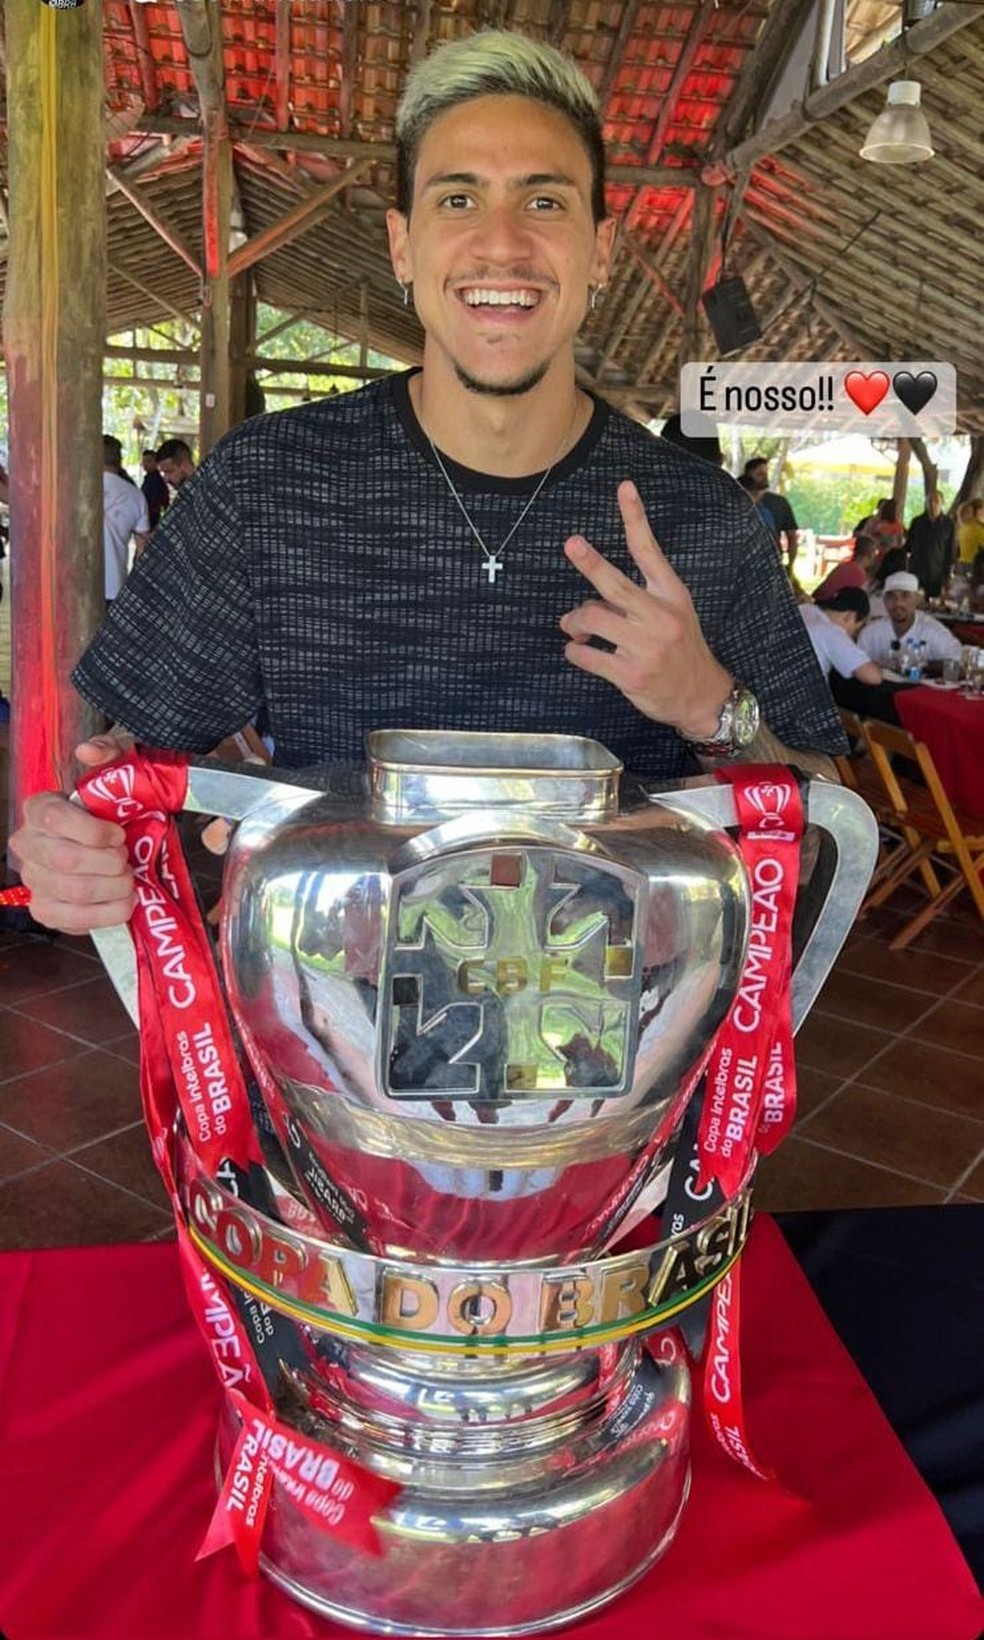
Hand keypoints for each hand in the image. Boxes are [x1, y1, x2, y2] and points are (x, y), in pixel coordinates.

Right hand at [8, 732, 136, 933]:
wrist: (116, 837)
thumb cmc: (114, 805)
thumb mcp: (119, 769)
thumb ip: (109, 753)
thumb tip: (89, 751)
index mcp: (40, 808)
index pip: (55, 819)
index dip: (93, 831)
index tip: (118, 835)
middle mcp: (27, 844)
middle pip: (66, 861)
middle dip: (109, 864)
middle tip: (128, 861)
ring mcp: (34, 879)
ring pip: (73, 891)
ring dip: (113, 888)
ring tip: (129, 881)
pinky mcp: (46, 910)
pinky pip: (71, 920)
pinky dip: (105, 915)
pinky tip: (123, 904)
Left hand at [559, 481, 731, 738]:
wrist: (700, 695)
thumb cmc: (680, 648)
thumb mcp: (671, 615)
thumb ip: (634, 601)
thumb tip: (588, 601)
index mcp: (671, 595)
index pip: (649, 550)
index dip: (635, 518)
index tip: (624, 487)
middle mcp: (660, 617)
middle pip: (615, 584)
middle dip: (590, 562)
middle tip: (572, 544)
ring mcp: (646, 647)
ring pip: (593, 620)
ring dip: (573, 622)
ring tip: (573, 628)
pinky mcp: (631, 675)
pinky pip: (587, 656)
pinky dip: (574, 651)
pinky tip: (577, 651)